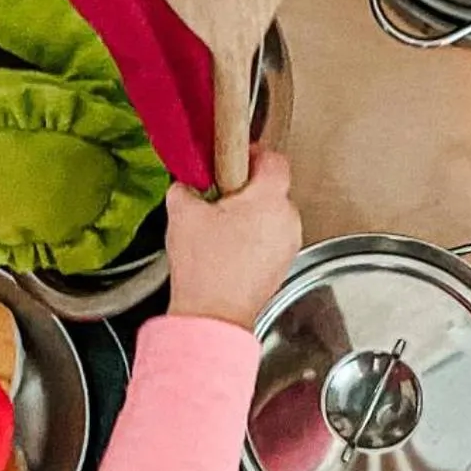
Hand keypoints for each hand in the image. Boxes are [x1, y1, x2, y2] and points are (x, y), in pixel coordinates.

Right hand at [165, 147, 301, 330]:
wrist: (213, 316)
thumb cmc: (205, 269)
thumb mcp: (182, 213)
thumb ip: (185, 187)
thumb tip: (186, 184)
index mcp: (269, 199)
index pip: (274, 159)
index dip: (252, 154)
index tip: (233, 160)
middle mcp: (287, 220)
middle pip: (273, 188)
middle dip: (247, 189)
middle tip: (219, 198)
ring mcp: (288, 244)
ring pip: (272, 215)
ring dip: (251, 216)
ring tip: (221, 228)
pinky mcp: (282, 265)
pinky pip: (271, 239)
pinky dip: (254, 238)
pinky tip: (229, 250)